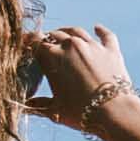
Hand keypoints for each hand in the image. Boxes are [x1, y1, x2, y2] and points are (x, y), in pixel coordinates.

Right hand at [22, 22, 139, 131]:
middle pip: (55, 35)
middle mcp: (71, 45)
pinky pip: (105, 35)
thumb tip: (25, 107)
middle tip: (46, 45)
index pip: (35, 41)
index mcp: (52, 57)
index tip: (26, 44)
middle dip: (48, 39)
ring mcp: (92, 46)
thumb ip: (38, 105)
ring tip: (64, 35)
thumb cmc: (81, 112)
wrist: (114, 112)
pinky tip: (97, 28)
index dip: (28, 41)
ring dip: (68, 33)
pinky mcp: (111, 50)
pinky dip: (100, 31)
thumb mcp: (55, 110)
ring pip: (76, 32)